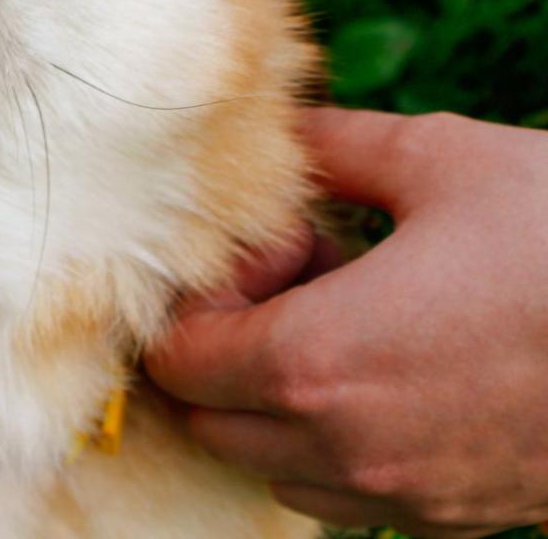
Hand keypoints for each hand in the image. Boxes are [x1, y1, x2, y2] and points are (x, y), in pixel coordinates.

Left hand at [145, 108, 547, 537]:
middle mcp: (341, 447)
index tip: (266, 253)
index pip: (177, 359)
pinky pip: (342, 494)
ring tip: (350, 321)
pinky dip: (332, 440)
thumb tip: (284, 129)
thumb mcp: (443, 160)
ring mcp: (400, 496)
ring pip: (271, 462)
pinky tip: (396, 368)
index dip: (197, 301)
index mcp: (314, 361)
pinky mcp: (452, 518)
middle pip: (209, 416)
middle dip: (226, 349)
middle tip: (302, 279)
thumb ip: (336, 146)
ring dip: (275, 400)